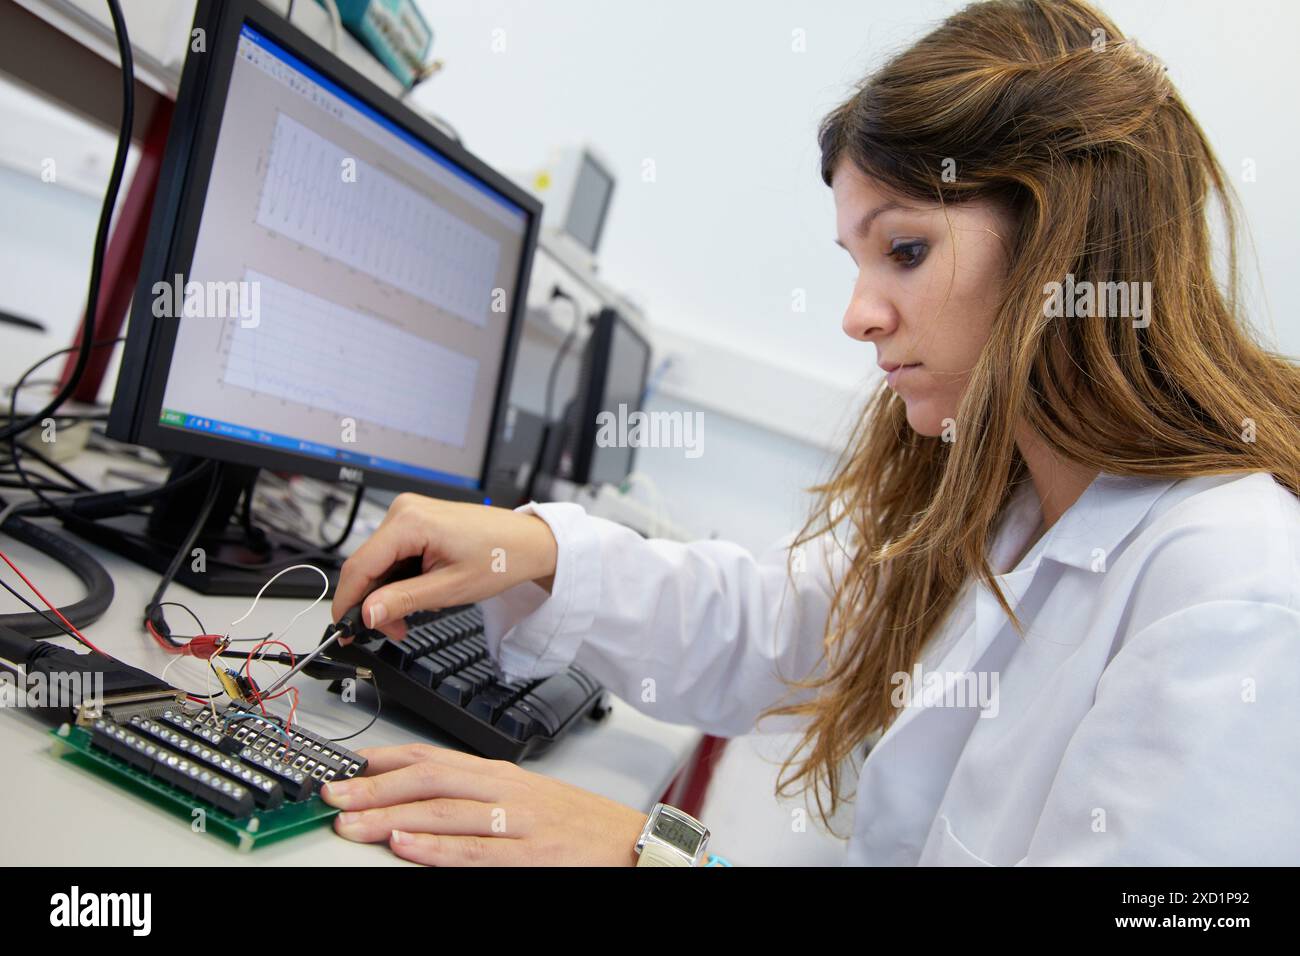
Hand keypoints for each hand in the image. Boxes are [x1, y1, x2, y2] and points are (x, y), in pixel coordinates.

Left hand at [321, 744, 648, 865]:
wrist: (634, 843)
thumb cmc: (579, 824)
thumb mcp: (528, 796)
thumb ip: (481, 792)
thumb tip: (426, 795)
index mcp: (503, 774)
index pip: (436, 757)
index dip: (387, 760)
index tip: (348, 766)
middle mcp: (507, 790)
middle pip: (431, 779)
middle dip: (376, 787)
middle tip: (333, 795)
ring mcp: (519, 822)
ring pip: (446, 811)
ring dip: (393, 816)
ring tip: (353, 822)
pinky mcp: (532, 856)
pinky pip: (477, 850)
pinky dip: (437, 848)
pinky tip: (406, 845)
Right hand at [332, 493, 558, 640]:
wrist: (528, 542)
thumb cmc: (501, 556)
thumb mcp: (449, 589)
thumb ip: (402, 601)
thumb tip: (366, 614)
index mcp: (409, 521)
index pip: (359, 566)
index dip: (347, 602)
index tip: (344, 630)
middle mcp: (404, 510)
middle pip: (366, 565)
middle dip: (373, 602)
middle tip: (392, 630)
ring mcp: (409, 512)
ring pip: (378, 562)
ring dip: (387, 592)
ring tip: (414, 613)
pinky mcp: (416, 520)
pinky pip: (392, 553)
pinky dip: (398, 578)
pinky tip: (418, 591)